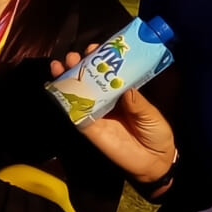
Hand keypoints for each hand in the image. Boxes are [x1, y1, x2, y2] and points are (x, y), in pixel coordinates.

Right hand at [51, 47, 174, 182]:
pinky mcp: (88, 128)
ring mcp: (96, 113)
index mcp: (122, 93)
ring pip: (77, 93)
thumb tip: (125, 87)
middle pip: (89, 79)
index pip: (108, 73)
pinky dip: (63, 101)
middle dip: (79, 65)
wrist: (153, 162)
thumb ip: (137, 102)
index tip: (95, 48)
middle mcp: (106, 100)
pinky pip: (73, 113)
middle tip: (75, 56)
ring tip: (61, 65)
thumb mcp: (150, 115)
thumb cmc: (156, 134)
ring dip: (67, 78)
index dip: (100, 59)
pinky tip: (55, 87)